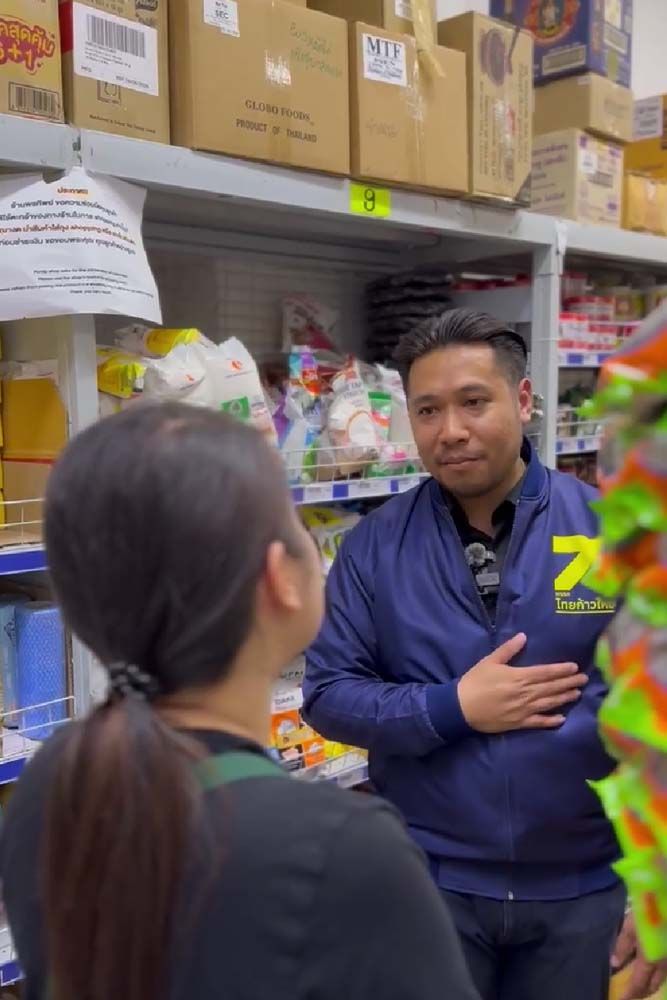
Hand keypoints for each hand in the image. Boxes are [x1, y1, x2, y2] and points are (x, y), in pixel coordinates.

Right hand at [457, 632, 587, 733]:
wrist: (461, 707)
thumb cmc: (475, 681)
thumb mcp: (490, 661)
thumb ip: (508, 649)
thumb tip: (523, 636)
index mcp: (519, 677)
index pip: (545, 672)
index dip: (561, 670)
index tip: (575, 667)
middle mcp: (525, 693)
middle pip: (551, 687)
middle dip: (569, 682)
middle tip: (584, 679)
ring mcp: (524, 710)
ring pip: (549, 703)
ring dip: (564, 698)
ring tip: (577, 693)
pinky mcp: (519, 723)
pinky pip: (539, 722)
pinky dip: (551, 721)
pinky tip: (562, 719)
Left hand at [613, 911, 666, 999]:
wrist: (665, 899)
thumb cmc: (646, 910)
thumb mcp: (630, 926)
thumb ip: (623, 946)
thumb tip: (615, 964)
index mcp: (650, 960)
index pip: (639, 984)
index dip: (630, 994)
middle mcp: (664, 964)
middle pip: (653, 985)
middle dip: (641, 993)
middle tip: (630, 994)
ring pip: (661, 979)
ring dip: (650, 985)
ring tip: (638, 986)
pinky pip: (665, 970)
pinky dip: (657, 976)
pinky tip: (650, 971)